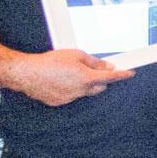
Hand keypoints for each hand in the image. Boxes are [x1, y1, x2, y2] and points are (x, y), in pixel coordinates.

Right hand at [9, 49, 133, 105]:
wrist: (27, 73)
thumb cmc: (50, 62)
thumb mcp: (76, 55)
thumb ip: (94, 62)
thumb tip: (108, 66)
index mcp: (87, 78)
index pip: (111, 77)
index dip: (122, 75)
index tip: (130, 73)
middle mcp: (81, 91)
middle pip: (99, 87)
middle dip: (100, 80)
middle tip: (93, 70)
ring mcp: (70, 98)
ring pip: (84, 92)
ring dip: (82, 84)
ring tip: (68, 73)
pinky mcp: (59, 102)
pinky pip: (70, 96)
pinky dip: (69, 89)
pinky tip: (58, 81)